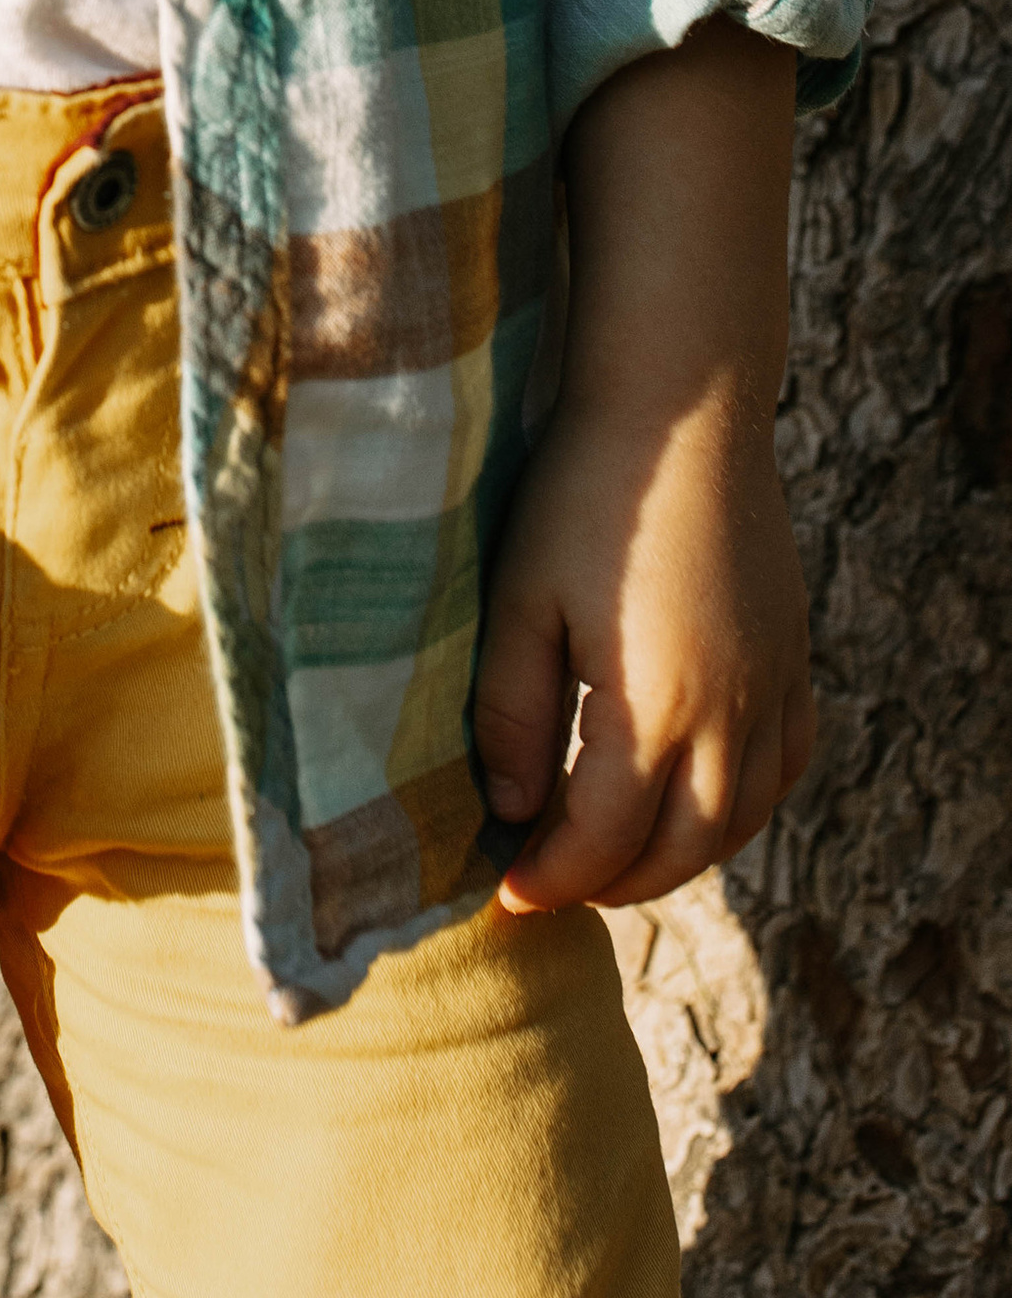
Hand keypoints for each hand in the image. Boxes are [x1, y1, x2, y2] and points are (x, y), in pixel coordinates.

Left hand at [473, 380, 813, 913]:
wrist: (682, 405)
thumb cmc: (585, 492)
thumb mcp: (522, 598)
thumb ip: (512, 714)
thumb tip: (512, 811)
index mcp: (657, 707)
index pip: (603, 839)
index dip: (551, 878)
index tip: (505, 893)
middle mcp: (732, 713)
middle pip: (681, 849)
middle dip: (613, 884)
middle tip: (554, 883)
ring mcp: (774, 684)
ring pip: (742, 819)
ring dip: (680, 855)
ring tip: (613, 855)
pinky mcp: (793, 653)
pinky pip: (786, 764)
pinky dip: (744, 806)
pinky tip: (701, 799)